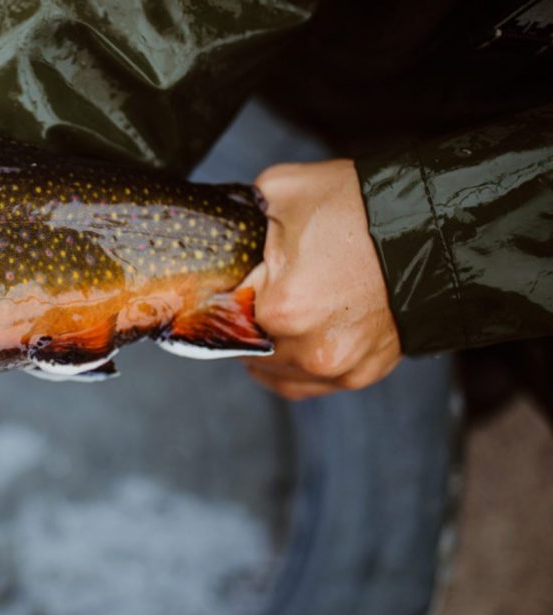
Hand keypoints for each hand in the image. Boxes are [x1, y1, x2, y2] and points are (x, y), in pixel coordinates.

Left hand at [242, 159, 400, 399]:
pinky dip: (296, 365)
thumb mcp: (281, 191)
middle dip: (246, 322)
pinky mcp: (361, 374)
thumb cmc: (359, 207)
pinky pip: (309, 383)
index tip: (226, 282)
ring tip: (274, 318)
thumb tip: (219, 226)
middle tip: (255, 293)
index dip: (222, 295)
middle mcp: (308, 349)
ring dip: (268, 349)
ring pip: (275, 371)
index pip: (224, 315)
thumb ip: (239, 215)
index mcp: (281, 308)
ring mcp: (338, 368)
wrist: (435, 227)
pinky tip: (293, 341)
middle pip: (248, 347)